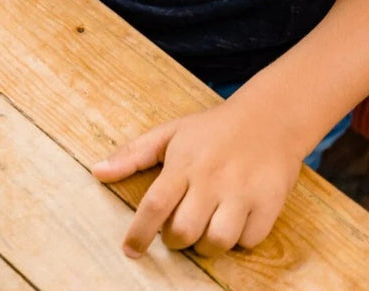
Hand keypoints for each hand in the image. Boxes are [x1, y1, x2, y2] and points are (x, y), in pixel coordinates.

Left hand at [91, 96, 304, 257]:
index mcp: (184, 163)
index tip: (130, 251)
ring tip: (205, 230)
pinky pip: (249, 240)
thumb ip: (132, 154)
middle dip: (175, 241)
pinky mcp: (269, 203)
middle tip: (177, 232)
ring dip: (206, 245)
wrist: (270, 117)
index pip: (156, 205)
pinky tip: (233, 223)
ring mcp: (242, 192)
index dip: (139, 233)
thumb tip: (97, 172)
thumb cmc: (212, 129)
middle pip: (184, 230)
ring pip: (217, 241)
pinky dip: (239, 240)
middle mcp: (212, 179)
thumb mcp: (169, 132)